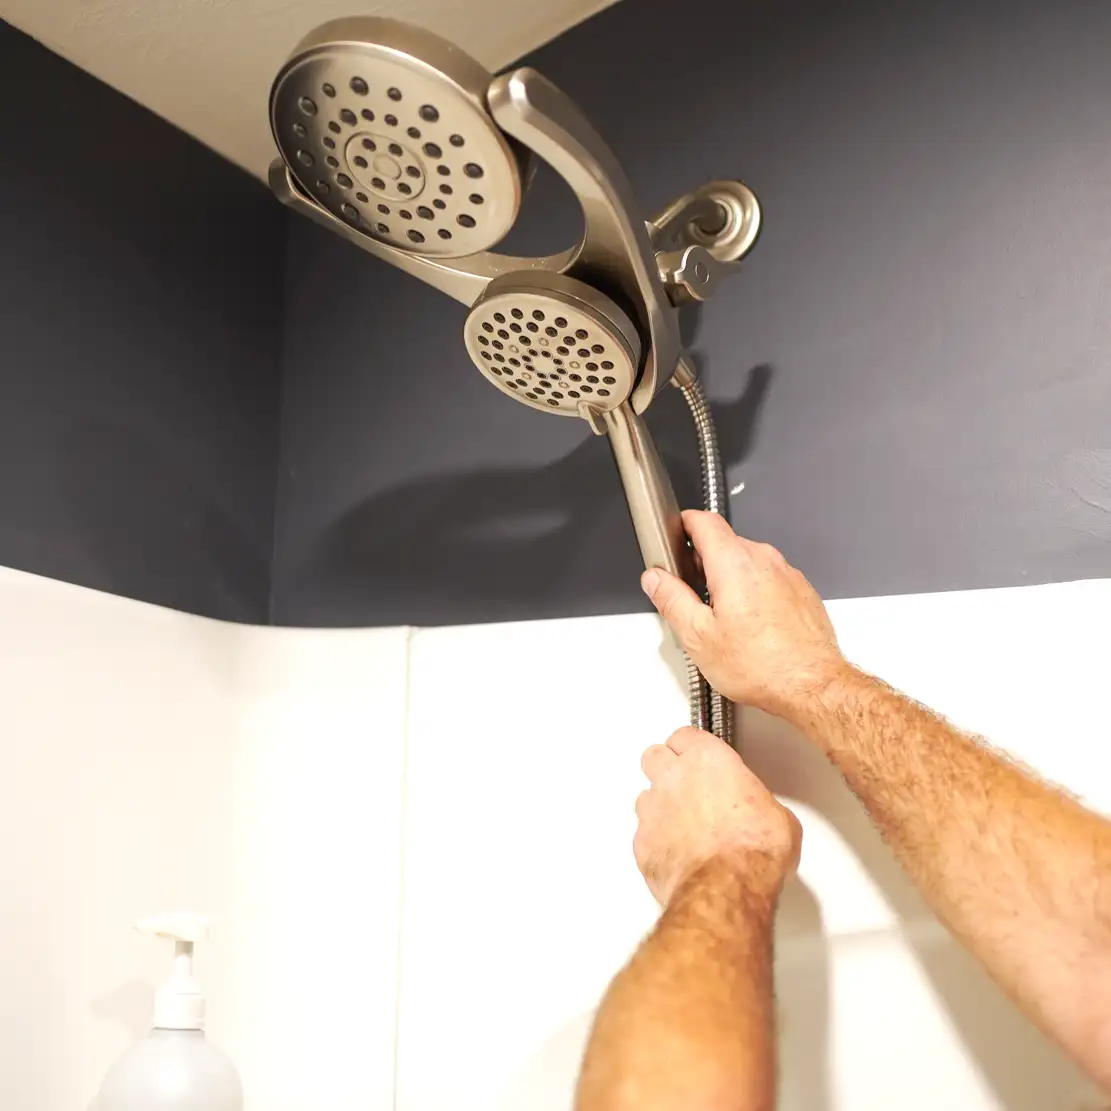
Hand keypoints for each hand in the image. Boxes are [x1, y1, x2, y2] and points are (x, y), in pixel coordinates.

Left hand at [635, 727, 801, 906]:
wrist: (727, 889)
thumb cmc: (754, 851)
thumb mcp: (778, 817)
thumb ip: (758, 802)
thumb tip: (762, 815)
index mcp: (707, 759)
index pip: (686, 735)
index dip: (692, 747)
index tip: (699, 755)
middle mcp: (674, 778)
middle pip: (655, 756)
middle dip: (666, 767)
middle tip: (685, 783)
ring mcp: (653, 810)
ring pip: (645, 796)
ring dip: (660, 806)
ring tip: (682, 825)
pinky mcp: (641, 843)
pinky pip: (643, 834)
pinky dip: (656, 841)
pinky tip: (676, 853)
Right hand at [641, 510, 845, 719]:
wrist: (812, 686)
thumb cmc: (763, 665)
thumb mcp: (698, 636)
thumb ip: (671, 599)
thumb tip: (656, 579)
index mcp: (734, 563)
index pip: (703, 521)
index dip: (683, 525)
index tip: (674, 538)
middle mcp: (764, 560)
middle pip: (725, 543)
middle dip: (704, 563)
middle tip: (692, 596)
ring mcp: (787, 574)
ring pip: (748, 564)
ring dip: (730, 581)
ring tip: (723, 621)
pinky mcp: (800, 591)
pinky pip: (769, 581)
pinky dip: (755, 594)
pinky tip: (750, 628)